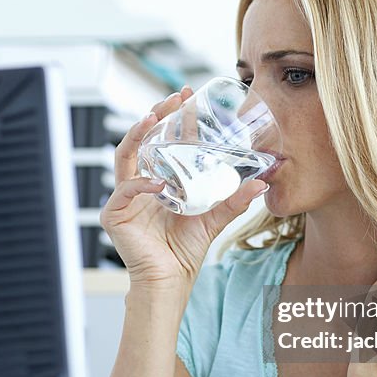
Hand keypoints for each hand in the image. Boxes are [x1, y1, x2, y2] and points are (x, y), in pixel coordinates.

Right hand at [100, 87, 267, 288]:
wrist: (171, 280)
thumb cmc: (186, 250)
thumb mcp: (215, 218)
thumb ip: (235, 200)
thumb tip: (262, 183)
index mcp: (159, 179)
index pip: (164, 140)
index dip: (174, 118)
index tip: (186, 96)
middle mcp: (139, 183)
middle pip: (141, 139)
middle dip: (155, 114)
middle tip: (172, 98)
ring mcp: (125, 197)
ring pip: (124, 155)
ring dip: (138, 134)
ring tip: (152, 118)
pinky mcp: (115, 213)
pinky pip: (125, 190)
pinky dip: (142, 183)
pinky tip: (160, 182)